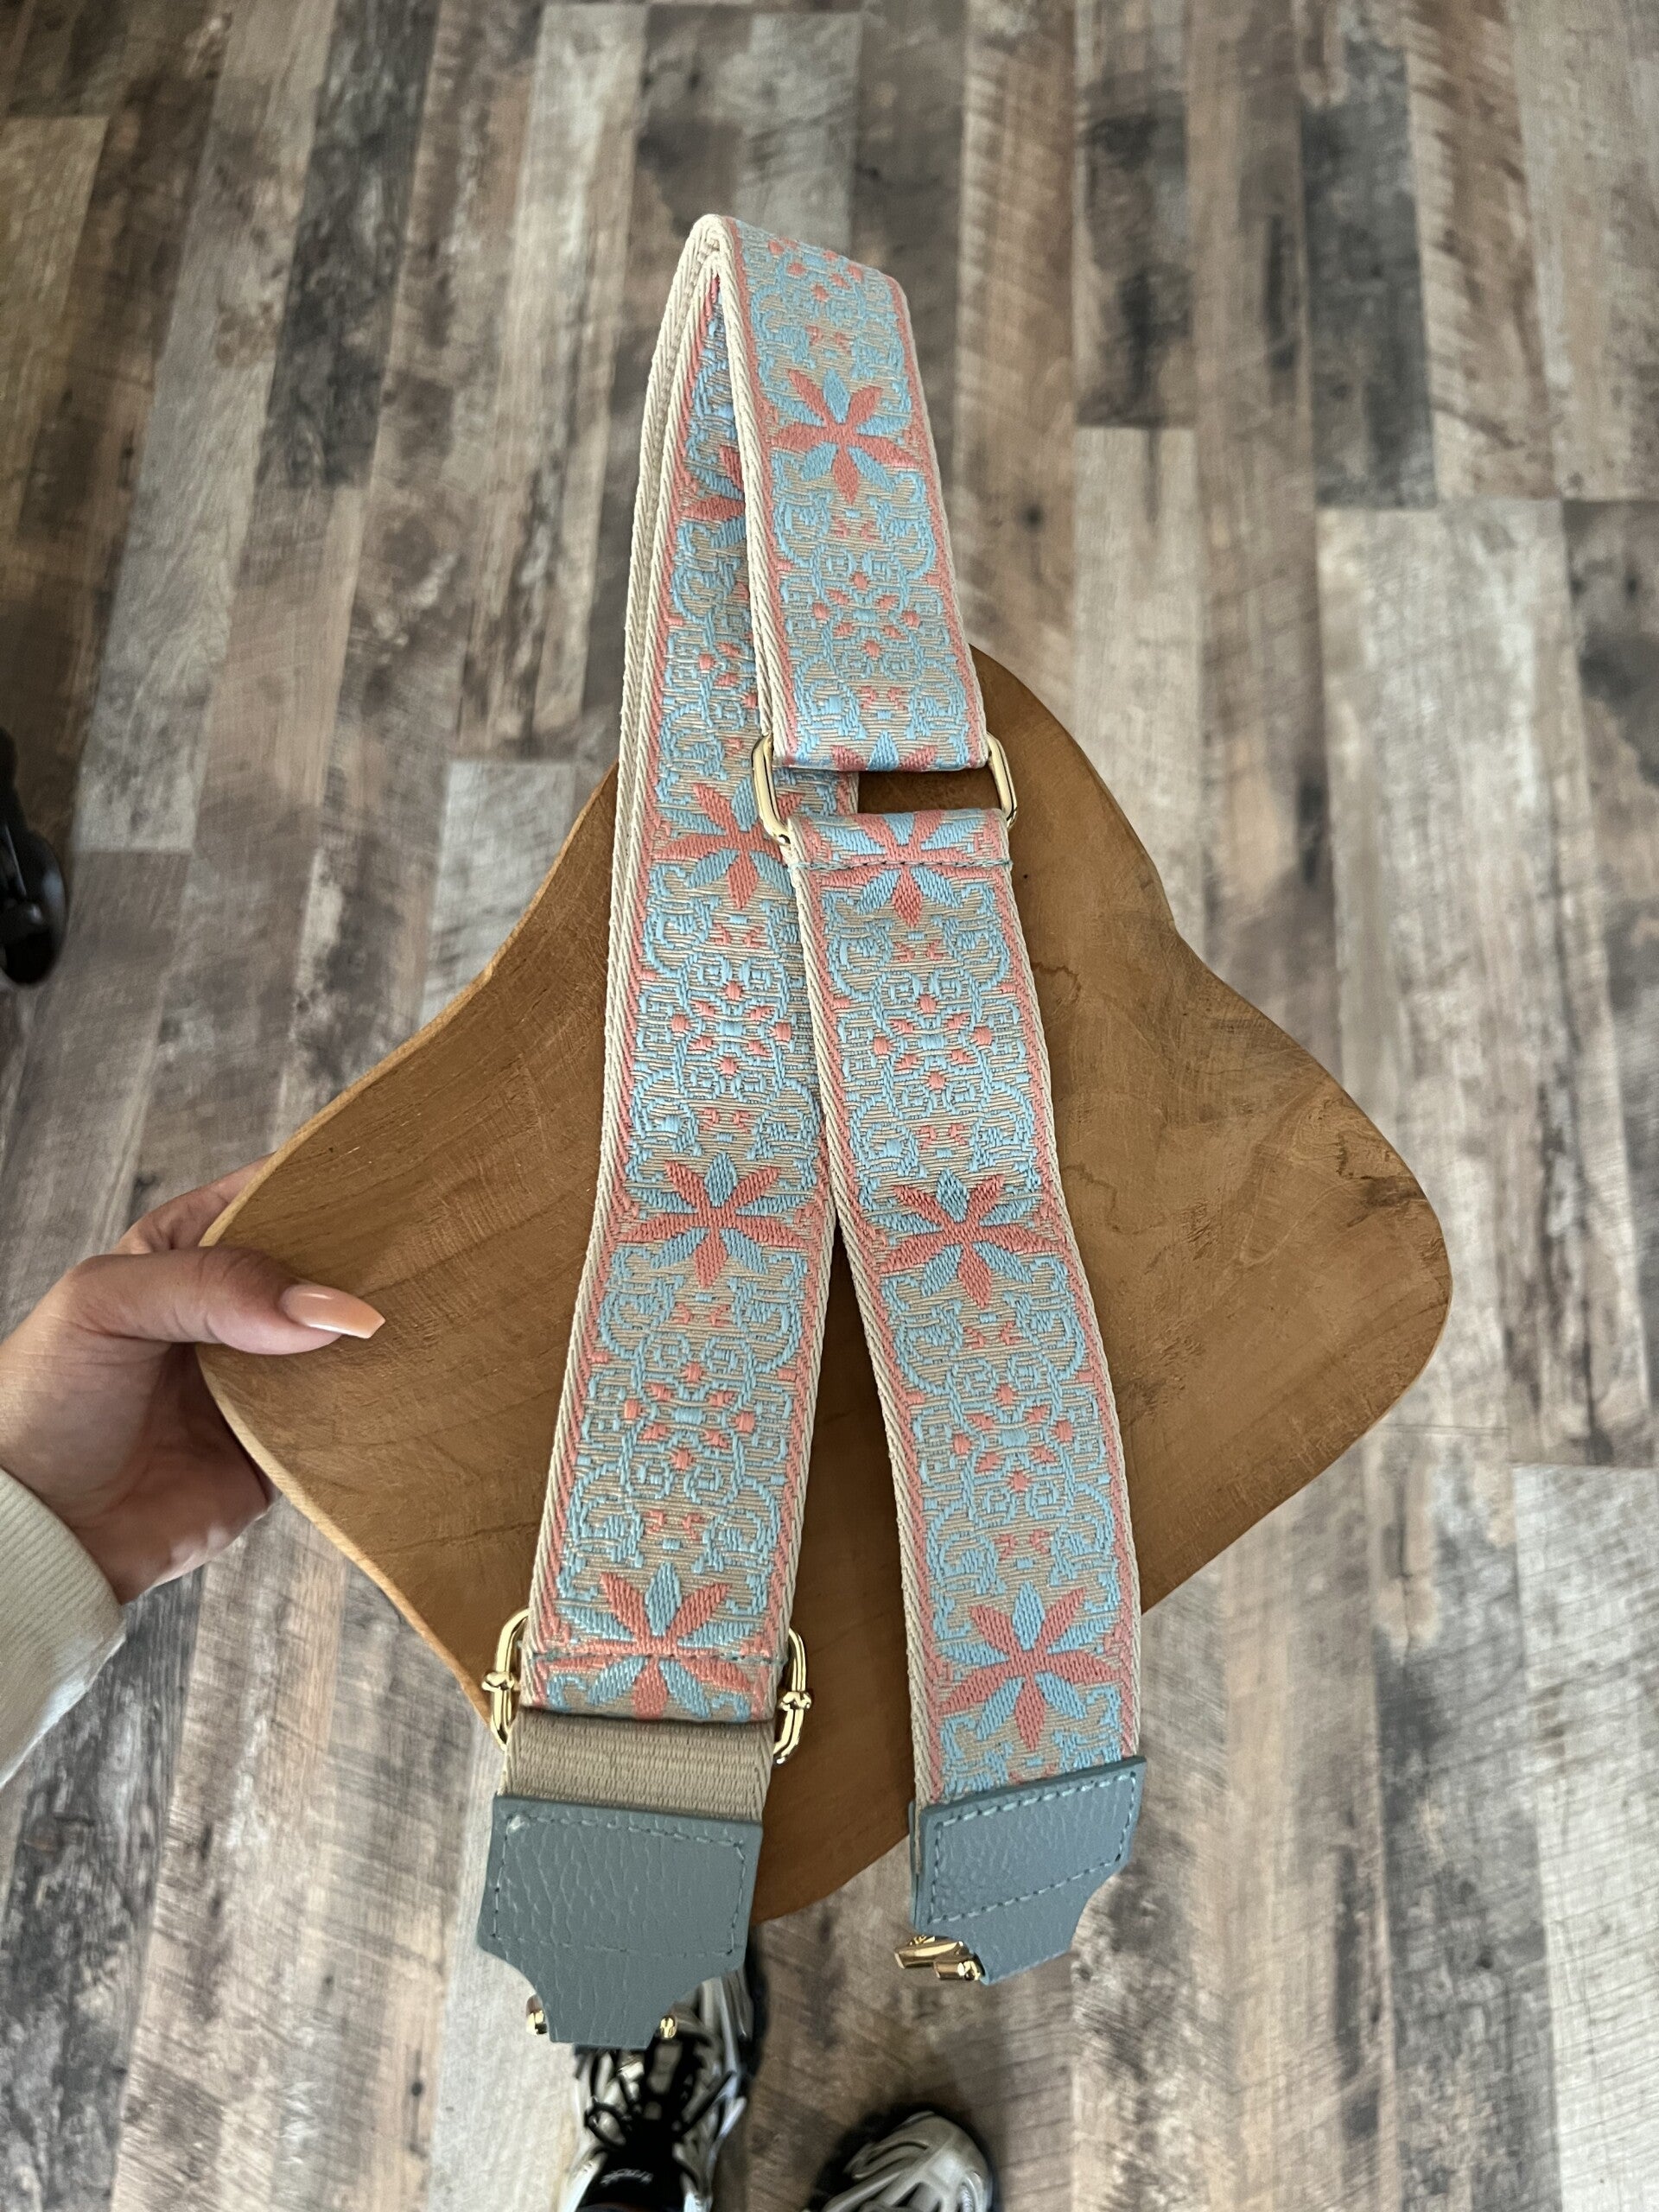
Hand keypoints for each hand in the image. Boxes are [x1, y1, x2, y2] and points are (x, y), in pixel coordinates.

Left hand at [0, 1165, 383, 1601]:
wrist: (45, 1531)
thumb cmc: (47, 1401)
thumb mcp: (107, 1304)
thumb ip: (213, 1286)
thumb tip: (333, 1309)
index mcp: (187, 1249)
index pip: (271, 1196)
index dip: (327, 1187)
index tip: (394, 1188)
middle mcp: (233, 1306)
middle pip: (322, 1267)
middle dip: (370, 1262)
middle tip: (424, 1256)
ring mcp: (263, 1375)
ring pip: (343, 1339)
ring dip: (380, 1333)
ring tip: (434, 1315)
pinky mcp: (286, 1441)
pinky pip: (346, 1414)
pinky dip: (376, 1401)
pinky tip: (409, 1383)